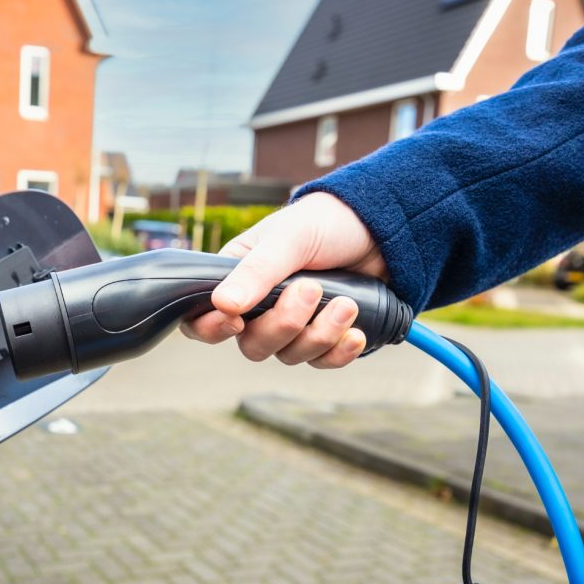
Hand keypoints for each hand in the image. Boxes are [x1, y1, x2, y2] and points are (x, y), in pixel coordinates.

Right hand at [181, 192, 387, 367]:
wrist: (379, 228)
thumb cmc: (324, 222)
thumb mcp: (289, 238)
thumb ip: (256, 271)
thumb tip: (222, 305)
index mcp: (237, 279)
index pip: (203, 318)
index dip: (212, 329)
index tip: (236, 322)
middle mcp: (259, 307)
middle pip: (253, 345)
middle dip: (284, 325)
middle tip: (311, 290)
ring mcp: (293, 325)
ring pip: (289, 355)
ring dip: (320, 335)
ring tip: (346, 303)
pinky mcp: (325, 336)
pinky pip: (321, 361)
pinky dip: (339, 351)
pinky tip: (355, 332)